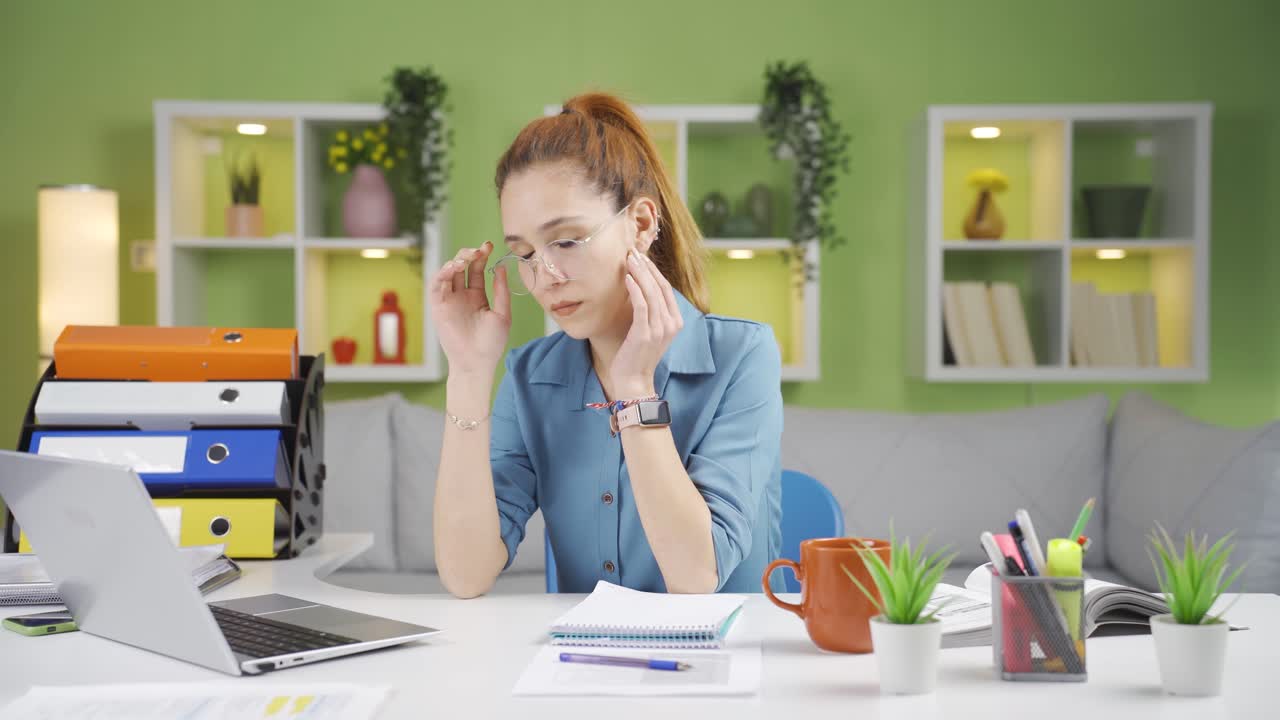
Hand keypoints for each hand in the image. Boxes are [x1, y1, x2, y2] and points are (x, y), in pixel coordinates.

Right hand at [429, 241, 510, 377]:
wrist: (477, 362)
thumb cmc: (491, 343)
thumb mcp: (502, 313)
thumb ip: (501, 290)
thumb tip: (500, 268)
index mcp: (477, 296)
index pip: (476, 269)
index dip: (481, 256)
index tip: (489, 245)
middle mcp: (461, 295)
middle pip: (461, 267)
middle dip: (469, 254)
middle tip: (479, 250)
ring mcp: (449, 300)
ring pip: (447, 273)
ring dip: (455, 261)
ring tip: (466, 258)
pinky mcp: (438, 307)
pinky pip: (436, 286)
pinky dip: (442, 274)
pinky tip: (453, 268)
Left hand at [609, 248, 682, 396]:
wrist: (633, 381)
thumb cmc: (637, 354)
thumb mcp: (649, 330)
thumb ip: (650, 311)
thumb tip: (639, 287)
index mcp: (675, 321)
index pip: (666, 289)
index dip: (654, 271)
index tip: (641, 257)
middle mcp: (671, 324)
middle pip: (660, 287)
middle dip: (646, 268)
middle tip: (632, 253)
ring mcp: (659, 329)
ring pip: (651, 293)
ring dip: (639, 274)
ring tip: (628, 260)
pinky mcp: (645, 334)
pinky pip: (641, 306)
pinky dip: (635, 289)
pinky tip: (627, 278)